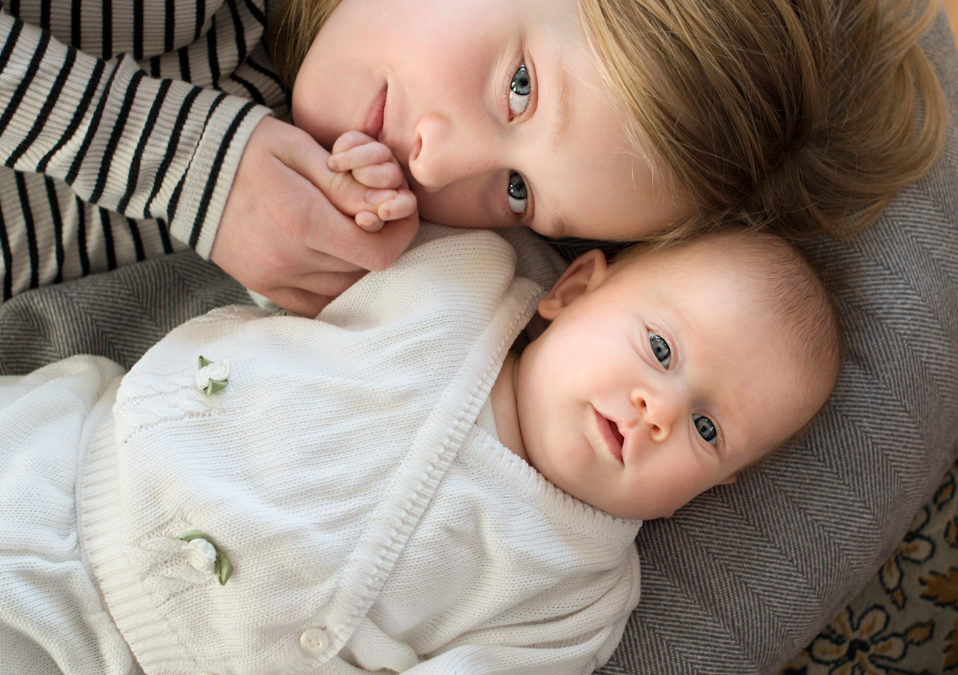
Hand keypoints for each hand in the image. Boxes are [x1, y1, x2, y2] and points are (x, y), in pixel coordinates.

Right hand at [211, 117, 418, 315]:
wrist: (184, 166)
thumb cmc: (247, 147)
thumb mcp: (300, 149)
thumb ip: (346, 184)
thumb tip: (386, 209)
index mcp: (302, 221)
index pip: (376, 254)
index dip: (398, 237)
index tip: (396, 215)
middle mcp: (289, 259)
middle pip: (362, 272)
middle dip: (377, 244)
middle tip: (372, 217)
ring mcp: (273, 278)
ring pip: (341, 290)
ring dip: (355, 267)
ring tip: (349, 234)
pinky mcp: (261, 287)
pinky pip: (312, 304)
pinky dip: (330, 288)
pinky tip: (331, 261)